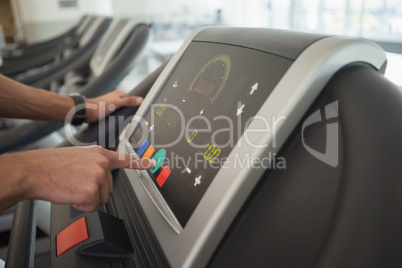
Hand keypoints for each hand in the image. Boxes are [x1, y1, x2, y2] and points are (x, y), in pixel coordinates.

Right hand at [0, 146, 154, 211]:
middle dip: (93, 191)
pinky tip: (71, 194)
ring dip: (87, 198)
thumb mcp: (78, 157)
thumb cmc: (51, 165)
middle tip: (75, 184)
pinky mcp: (92, 189)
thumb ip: (93, 164)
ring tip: (72, 188)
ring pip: (101, 198)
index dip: (140, 162)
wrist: (35, 170)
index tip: (152, 163)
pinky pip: (92, 206)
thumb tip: (99, 175)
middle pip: (108, 188)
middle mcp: (101, 163)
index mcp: (99, 154)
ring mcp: (98, 176)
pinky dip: (81, 205)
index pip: (124, 159)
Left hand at [85, 90, 142, 122]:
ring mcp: (112, 105)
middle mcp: (115, 99)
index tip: (143, 107)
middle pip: (128, 104)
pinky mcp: (108, 112)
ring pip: (122, 110)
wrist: (85, 113)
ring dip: (125, 115)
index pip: (132, 97)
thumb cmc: (98, 106)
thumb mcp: (116, 103)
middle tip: (136, 116)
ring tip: (130, 120)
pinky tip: (121, 122)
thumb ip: (128, 101)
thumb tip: (140, 99)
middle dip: (131, 110)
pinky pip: (117, 115)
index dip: (137, 102)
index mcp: (118, 94)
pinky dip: (120, 118)